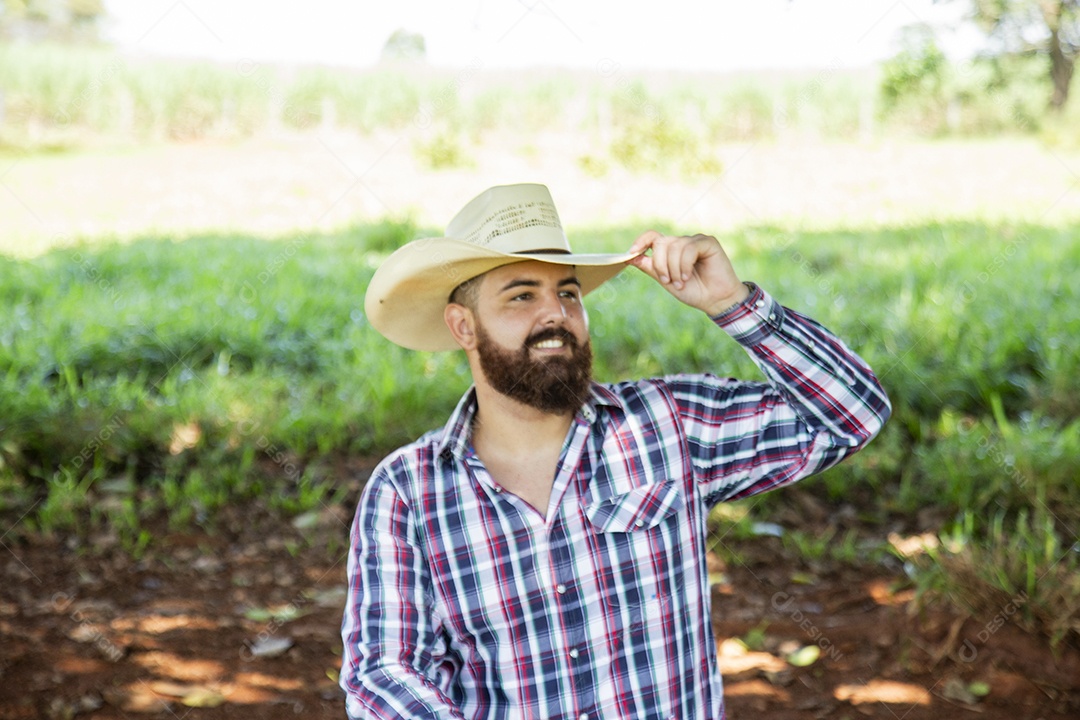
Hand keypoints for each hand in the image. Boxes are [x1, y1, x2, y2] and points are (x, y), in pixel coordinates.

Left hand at [626, 230, 748, 314]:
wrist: (715, 300)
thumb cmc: (692, 291)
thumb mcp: (665, 280)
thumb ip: (650, 267)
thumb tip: (629, 256)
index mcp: (670, 250)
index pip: (652, 236)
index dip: (641, 241)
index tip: (632, 252)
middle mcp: (682, 243)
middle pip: (661, 243)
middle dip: (661, 264)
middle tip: (668, 281)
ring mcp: (695, 241)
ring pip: (674, 246)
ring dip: (674, 268)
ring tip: (682, 282)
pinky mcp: (708, 242)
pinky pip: (689, 248)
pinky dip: (685, 265)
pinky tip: (688, 276)